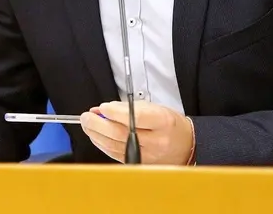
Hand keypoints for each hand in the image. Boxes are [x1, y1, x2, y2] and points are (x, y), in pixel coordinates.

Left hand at [80, 101, 194, 164]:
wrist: (186, 146)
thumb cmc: (169, 125)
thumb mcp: (155, 108)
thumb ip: (128, 107)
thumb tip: (104, 109)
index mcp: (162, 122)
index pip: (134, 117)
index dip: (115, 112)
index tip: (102, 107)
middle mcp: (156, 141)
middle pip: (120, 133)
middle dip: (98, 124)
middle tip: (86, 116)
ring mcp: (147, 156)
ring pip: (114, 146)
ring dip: (96, 134)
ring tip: (88, 124)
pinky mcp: (139, 164)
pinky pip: (115, 155)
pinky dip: (103, 145)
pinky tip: (97, 137)